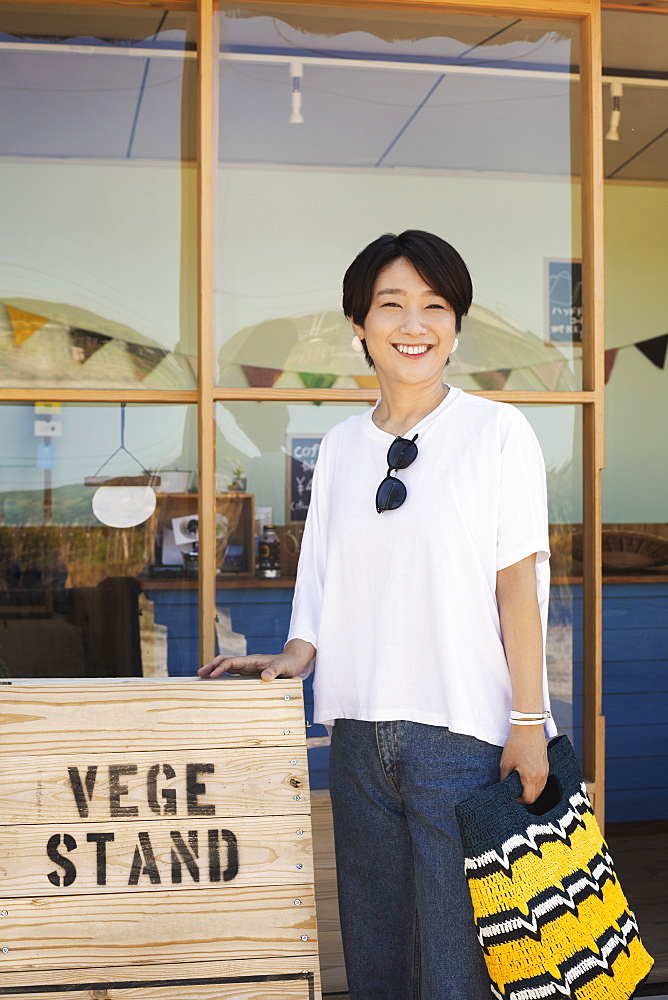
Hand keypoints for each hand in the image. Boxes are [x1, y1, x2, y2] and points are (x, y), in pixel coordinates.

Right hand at [198, 638, 314, 681]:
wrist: (294, 660)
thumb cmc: (289, 663)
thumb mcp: (284, 668)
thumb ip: (275, 671)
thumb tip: (265, 678)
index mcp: (253, 660)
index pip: (232, 662)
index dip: (221, 668)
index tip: (212, 676)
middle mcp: (248, 662)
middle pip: (225, 660)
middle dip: (212, 665)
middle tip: (199, 673)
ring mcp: (248, 667)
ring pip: (227, 666)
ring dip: (215, 670)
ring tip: (203, 677)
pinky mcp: (250, 672)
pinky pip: (233, 673)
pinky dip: (223, 675)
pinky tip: (218, 682)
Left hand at [500, 725, 548, 804]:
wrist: (528, 727)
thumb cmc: (516, 744)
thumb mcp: (505, 763)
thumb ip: (505, 779)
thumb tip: (505, 788)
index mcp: (531, 777)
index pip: (528, 799)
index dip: (519, 800)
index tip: (512, 795)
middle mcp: (541, 776)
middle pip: (536, 796)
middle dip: (525, 796)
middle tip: (515, 791)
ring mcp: (546, 770)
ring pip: (541, 789)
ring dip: (531, 790)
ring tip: (520, 783)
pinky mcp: (547, 765)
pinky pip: (543, 780)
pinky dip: (536, 782)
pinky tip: (527, 775)